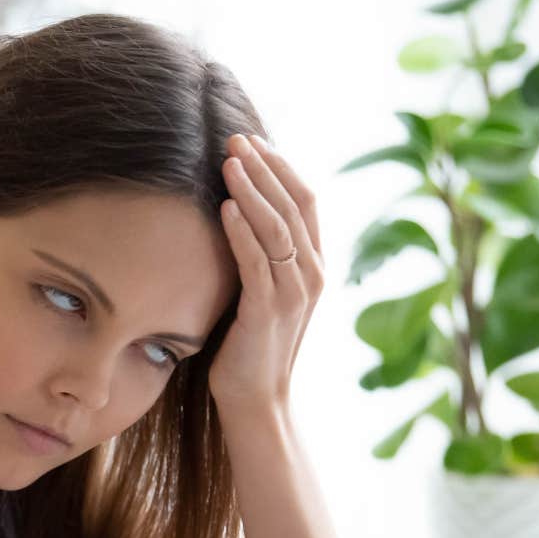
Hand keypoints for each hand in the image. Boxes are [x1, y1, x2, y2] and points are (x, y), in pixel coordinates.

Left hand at [211, 133, 325, 413]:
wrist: (256, 401)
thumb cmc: (248, 346)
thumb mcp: (260, 290)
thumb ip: (259, 255)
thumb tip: (234, 211)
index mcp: (313, 264)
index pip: (305, 199)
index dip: (281, 165)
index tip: (252, 140)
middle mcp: (312, 273)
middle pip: (294, 203)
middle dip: (265, 166)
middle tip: (235, 137)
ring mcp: (294, 292)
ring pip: (277, 226)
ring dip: (252, 189)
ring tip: (228, 160)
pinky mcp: (268, 311)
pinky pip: (257, 262)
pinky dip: (242, 231)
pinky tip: (225, 207)